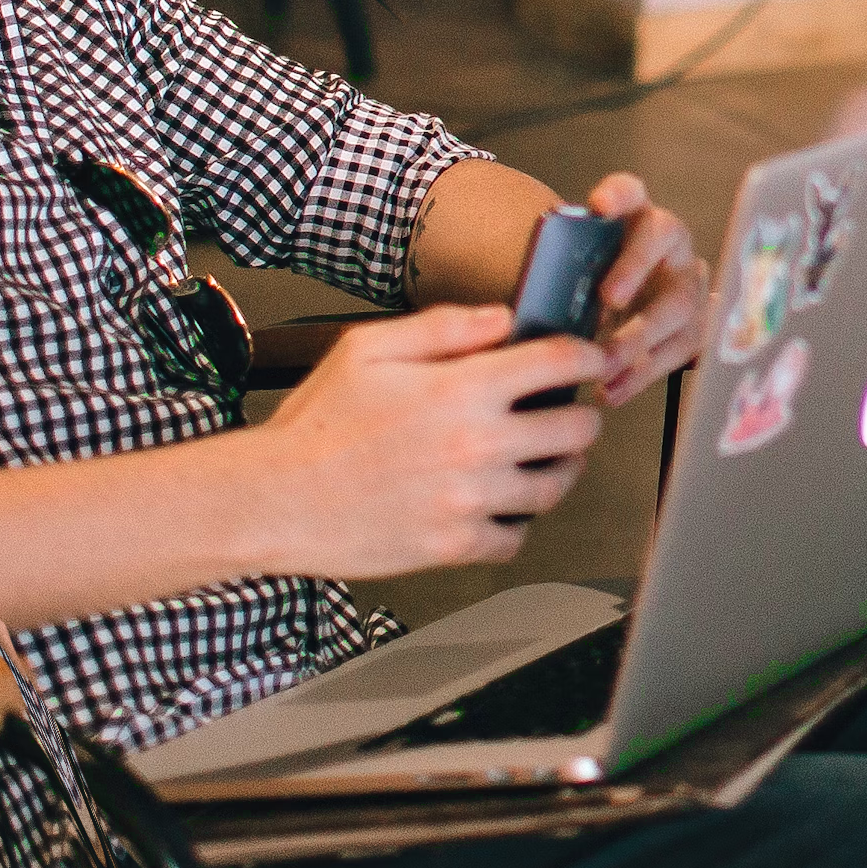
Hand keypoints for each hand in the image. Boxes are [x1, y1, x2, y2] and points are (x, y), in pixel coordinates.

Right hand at [246, 302, 609, 575]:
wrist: (277, 498)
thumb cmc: (316, 424)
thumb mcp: (369, 349)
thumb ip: (443, 327)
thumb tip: (502, 320)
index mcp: (460, 389)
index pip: (557, 363)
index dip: (586, 355)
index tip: (589, 358)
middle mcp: (476, 445)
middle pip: (575, 429)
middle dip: (581, 414)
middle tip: (569, 412)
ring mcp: (470, 501)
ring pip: (555, 486)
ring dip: (559, 469)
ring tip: (545, 459)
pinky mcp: (454, 546)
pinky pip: (516, 538)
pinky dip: (517, 522)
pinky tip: (500, 504)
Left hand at [575, 172, 706, 404]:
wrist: (633, 306)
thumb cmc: (595, 285)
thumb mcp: (580, 272)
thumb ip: (566, 277)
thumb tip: (533, 309)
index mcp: (636, 216)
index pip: (631, 191)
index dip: (619, 194)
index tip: (599, 205)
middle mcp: (670, 241)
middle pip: (662, 237)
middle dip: (635, 268)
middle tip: (607, 298)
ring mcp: (689, 281)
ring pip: (679, 302)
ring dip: (640, 337)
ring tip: (605, 364)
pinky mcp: (697, 323)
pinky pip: (680, 349)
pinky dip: (643, 374)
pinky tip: (613, 390)